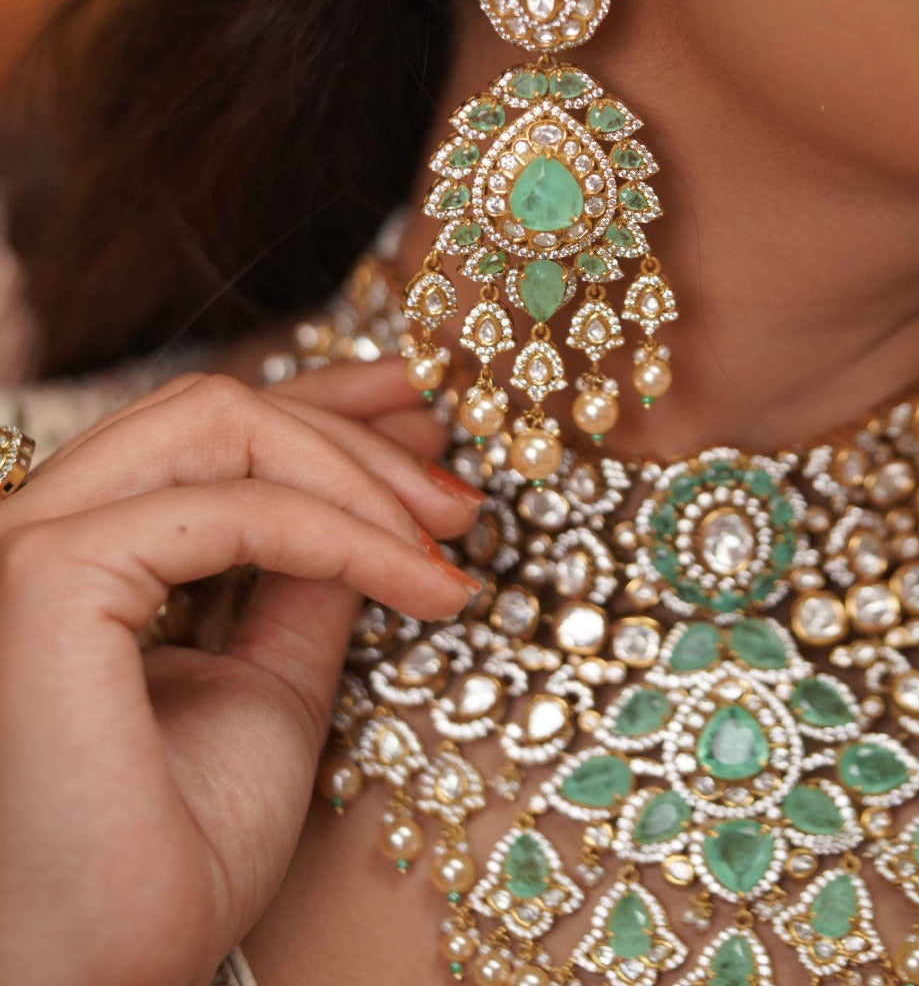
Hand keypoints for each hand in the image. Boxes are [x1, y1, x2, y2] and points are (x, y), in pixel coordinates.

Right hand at [0, 361, 481, 985]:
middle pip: (211, 411)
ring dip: (356, 473)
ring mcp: (29, 544)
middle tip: (456, 489)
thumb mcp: (269, 686)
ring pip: (219, 427)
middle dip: (350, 432)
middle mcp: (35, 529)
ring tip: (450, 535)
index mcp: (74, 555)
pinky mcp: (49, 577)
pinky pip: (232, 510)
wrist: (106, 982)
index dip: (318, 410)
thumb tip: (384, 498)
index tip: (422, 416)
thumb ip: (306, 580)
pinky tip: (418, 580)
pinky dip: (339, 532)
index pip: (200, 432)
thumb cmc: (170, 860)